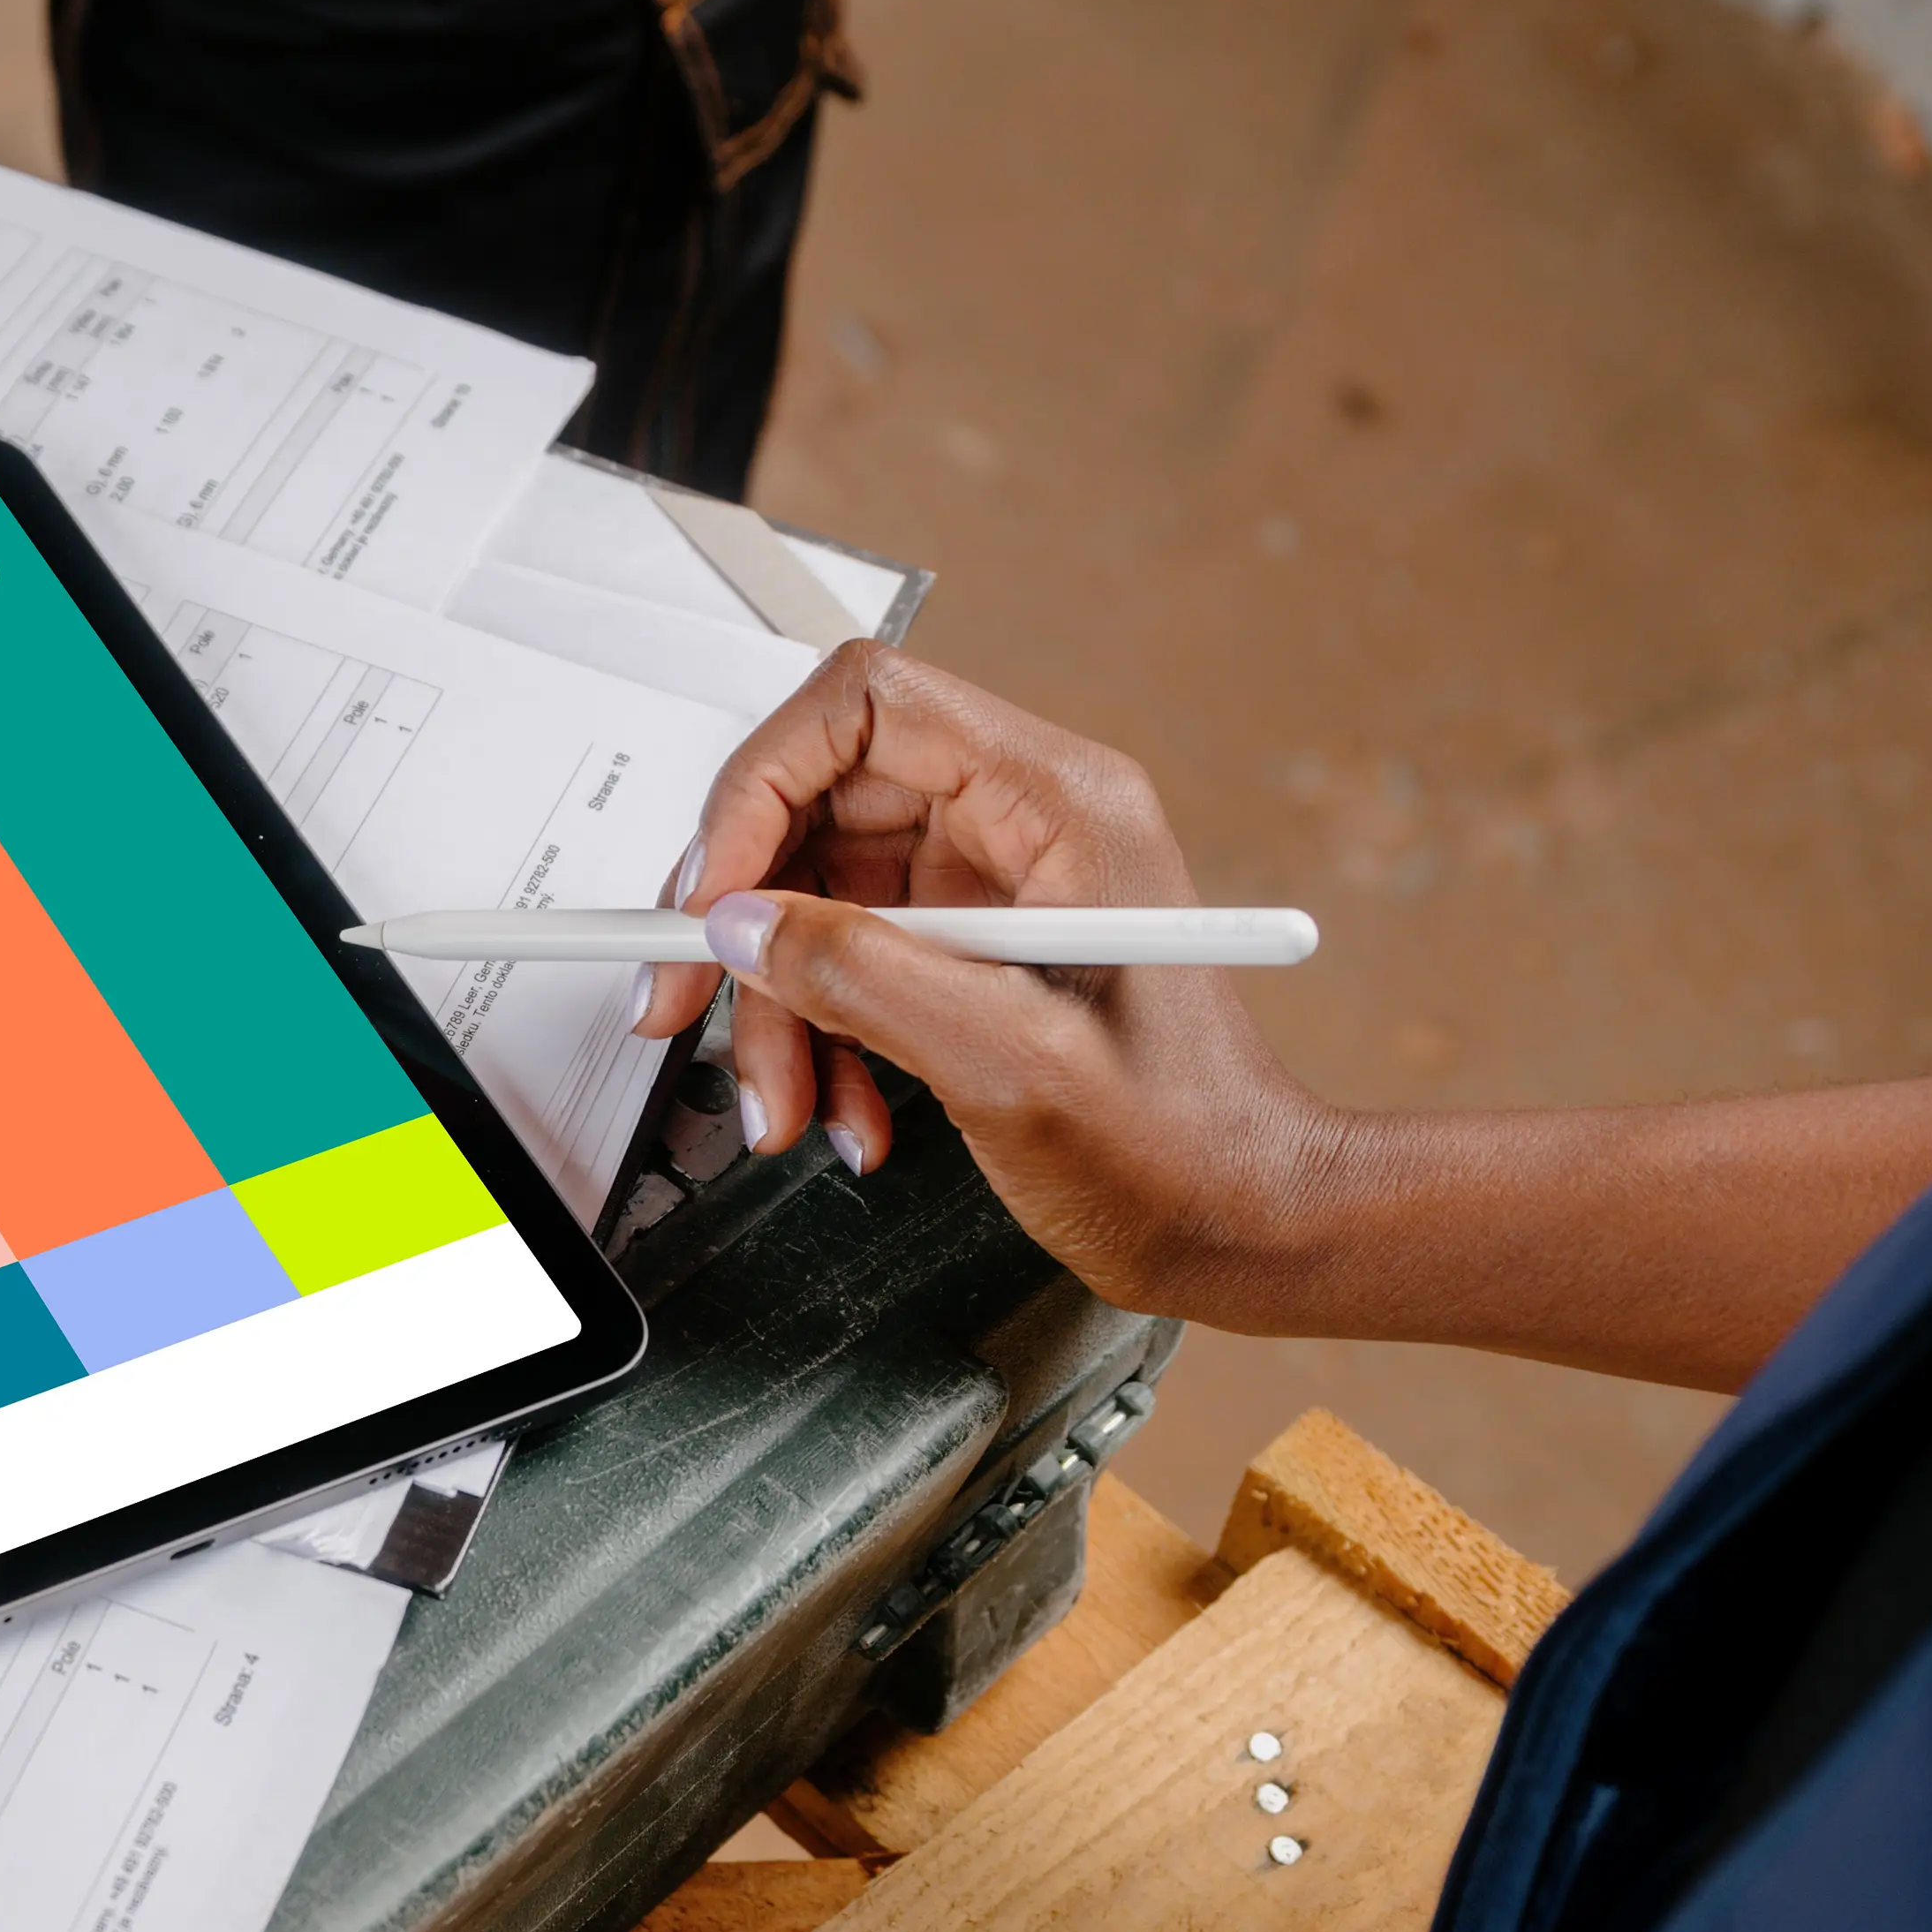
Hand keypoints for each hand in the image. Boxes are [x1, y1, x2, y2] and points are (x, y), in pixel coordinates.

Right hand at [637, 648, 1337, 1323]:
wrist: (1245, 1223)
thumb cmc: (1182, 1150)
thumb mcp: (1010, 1065)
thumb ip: (865, 979)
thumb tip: (741, 928)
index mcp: (1060, 803)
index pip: (867, 707)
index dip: (762, 784)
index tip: (714, 894)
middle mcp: (1022, 821)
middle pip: (821, 806)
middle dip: (746, 917)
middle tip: (686, 1004)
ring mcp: (994, 884)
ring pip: (818, 895)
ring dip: (779, 1004)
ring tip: (786, 1103)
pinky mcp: (972, 946)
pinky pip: (849, 959)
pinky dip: (820, 1036)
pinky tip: (844, 1110)